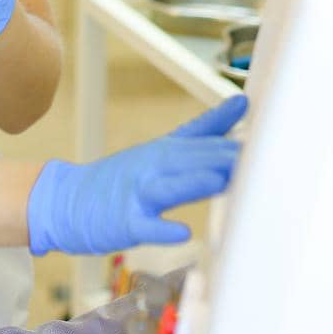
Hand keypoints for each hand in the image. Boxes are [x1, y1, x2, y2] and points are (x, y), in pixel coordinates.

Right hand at [26, 93, 248, 254]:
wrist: (68, 199)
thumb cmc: (125, 177)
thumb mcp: (164, 148)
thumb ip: (205, 128)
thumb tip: (243, 102)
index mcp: (165, 149)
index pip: (200, 138)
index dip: (229, 135)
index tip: (264, 126)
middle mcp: (152, 166)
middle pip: (189, 159)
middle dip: (223, 158)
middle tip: (259, 157)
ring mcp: (136, 193)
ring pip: (168, 186)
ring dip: (193, 182)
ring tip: (222, 180)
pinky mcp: (123, 221)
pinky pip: (144, 225)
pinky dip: (162, 228)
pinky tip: (182, 232)